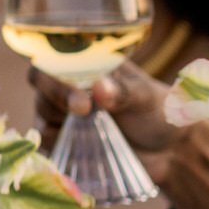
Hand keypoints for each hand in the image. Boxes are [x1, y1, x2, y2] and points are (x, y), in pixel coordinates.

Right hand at [27, 62, 179, 166]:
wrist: (168, 149)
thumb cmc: (159, 113)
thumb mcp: (147, 98)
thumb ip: (125, 92)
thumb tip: (99, 87)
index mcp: (88, 64)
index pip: (53, 58)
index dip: (58, 76)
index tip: (82, 101)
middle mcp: (70, 84)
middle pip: (40, 84)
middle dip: (57, 101)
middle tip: (85, 114)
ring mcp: (63, 113)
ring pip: (41, 115)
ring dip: (61, 126)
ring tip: (92, 135)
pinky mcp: (62, 140)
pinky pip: (46, 143)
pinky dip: (60, 147)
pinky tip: (83, 150)